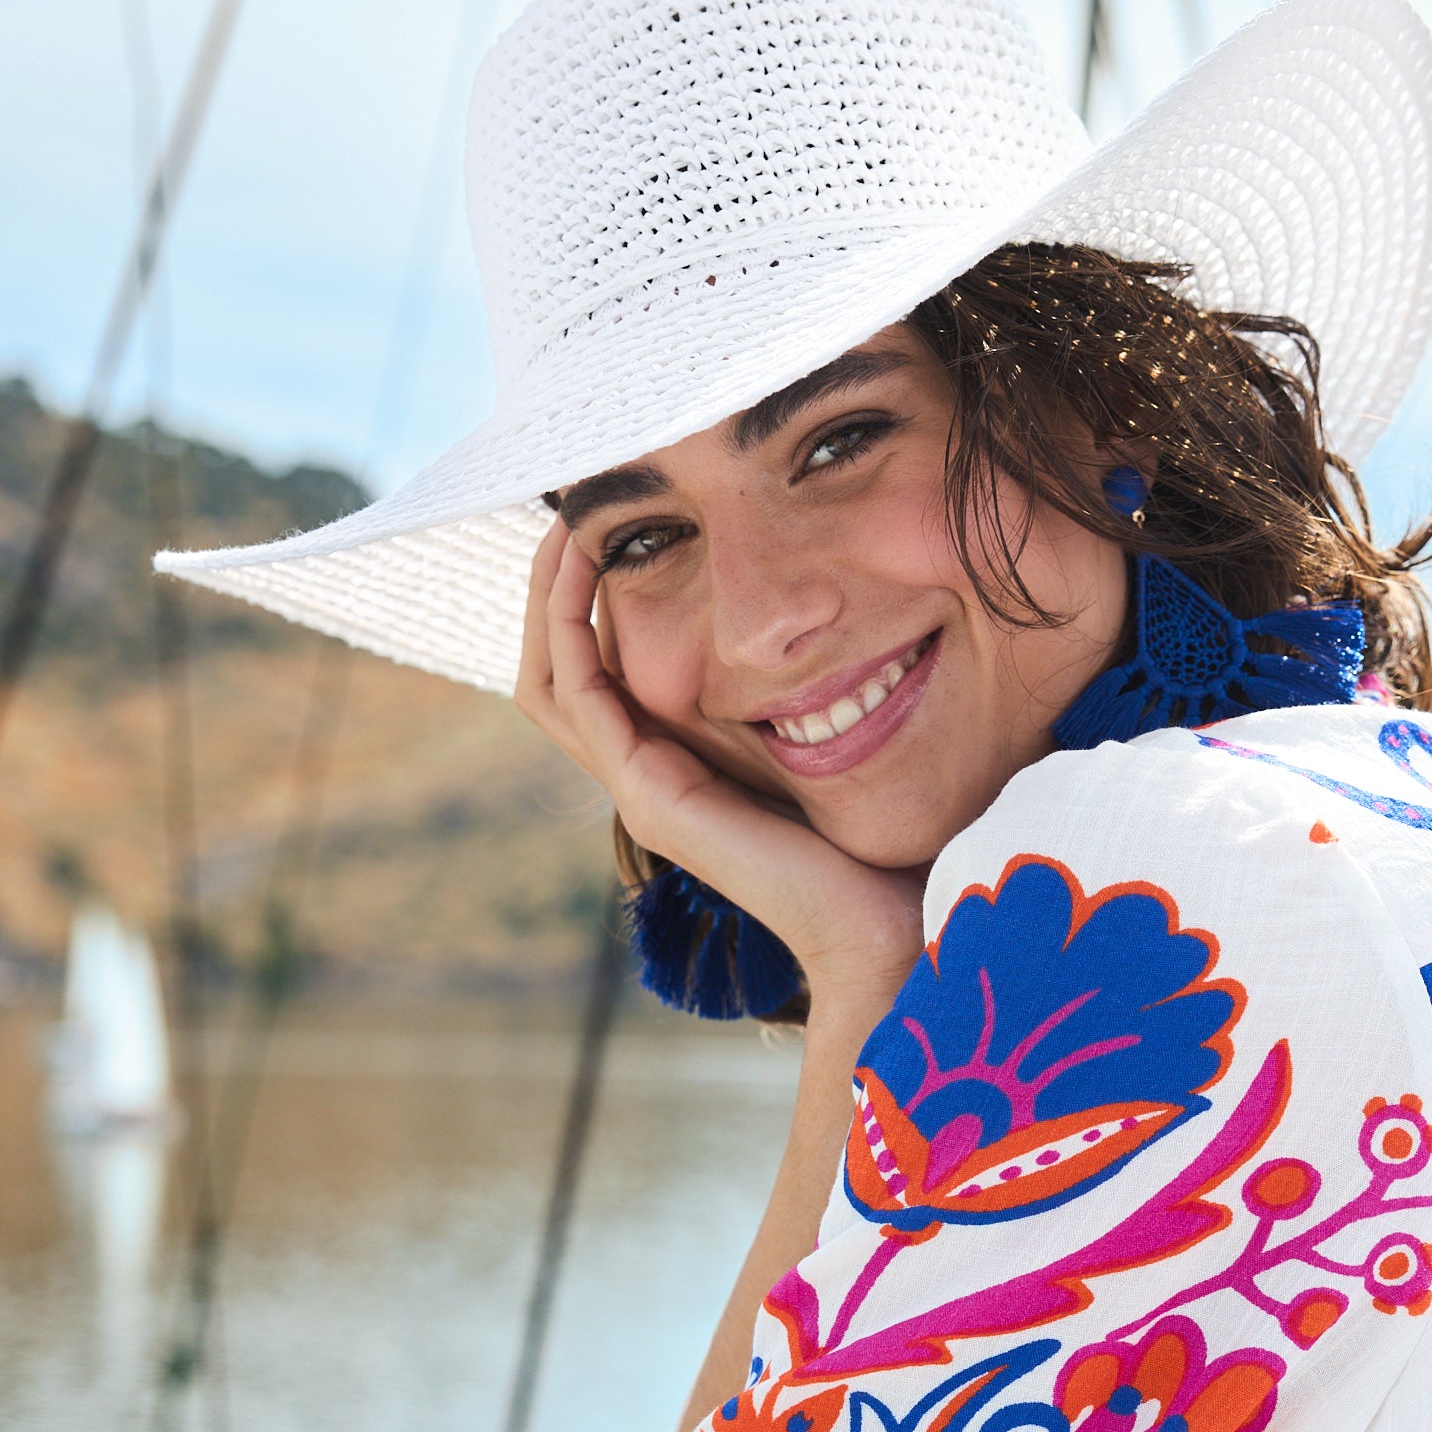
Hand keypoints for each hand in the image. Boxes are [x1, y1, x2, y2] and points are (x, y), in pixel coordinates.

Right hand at [516, 519, 924, 1012]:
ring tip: (564, 523)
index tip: (610, 522)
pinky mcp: (653, 797)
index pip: (598, 671)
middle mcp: (645, 776)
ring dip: (548, 596)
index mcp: (677, 763)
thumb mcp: (832, 737)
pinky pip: (581, 697)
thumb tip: (835, 608)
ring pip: (550, 678)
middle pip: (554, 670)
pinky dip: (571, 626)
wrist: (883, 923)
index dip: (585, 598)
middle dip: (550, 587)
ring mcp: (640, 789)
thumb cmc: (876, 840)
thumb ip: (809, 686)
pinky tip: (583, 566)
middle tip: (565, 508)